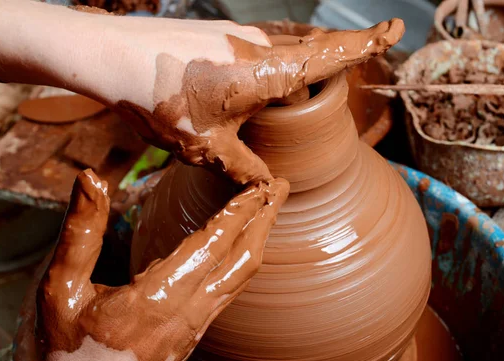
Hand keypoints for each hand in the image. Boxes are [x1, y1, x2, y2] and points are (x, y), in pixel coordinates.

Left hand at [0, 1, 403, 184]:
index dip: (365, 44)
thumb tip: (271, 192)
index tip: (395, 26)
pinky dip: (283, 52)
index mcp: (267, 72)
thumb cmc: (160, 99)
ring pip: (291, 41)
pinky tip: (272, 70)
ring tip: (325, 66)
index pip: (330, 55)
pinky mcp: (218, 36)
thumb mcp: (206, 147)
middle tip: (372, 45)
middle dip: (348, 44)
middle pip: (317, 42)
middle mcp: (259, 47)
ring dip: (314, 49)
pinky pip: (265, 42)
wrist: (108, 56)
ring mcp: (237, 37)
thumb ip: (243, 170)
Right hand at [23, 169, 287, 360]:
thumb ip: (79, 234)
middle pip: (242, 259)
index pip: (211, 245)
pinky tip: (241, 248)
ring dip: (259, 238)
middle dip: (264, 218)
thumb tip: (90, 179)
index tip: (259, 184)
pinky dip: (244, 260)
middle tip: (282, 186)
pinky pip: (231, 291)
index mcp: (157, 298)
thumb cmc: (69, 354)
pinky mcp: (196, 333)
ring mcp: (197, 325)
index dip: (238, 212)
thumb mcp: (62, 291)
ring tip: (269, 210)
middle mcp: (188, 311)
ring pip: (242, 277)